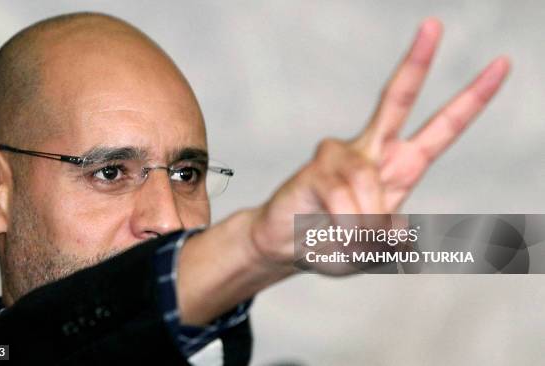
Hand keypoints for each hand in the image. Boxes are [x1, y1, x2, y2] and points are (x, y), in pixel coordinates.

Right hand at [177, 18, 509, 324]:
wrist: (287, 246)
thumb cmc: (333, 243)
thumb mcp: (374, 253)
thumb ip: (393, 243)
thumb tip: (400, 230)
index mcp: (400, 168)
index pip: (440, 129)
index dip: (469, 101)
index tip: (499, 65)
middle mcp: (373, 152)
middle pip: (395, 99)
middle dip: (416, 63)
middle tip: (434, 25)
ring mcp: (343, 155)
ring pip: (368, 183)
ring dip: (361, 224)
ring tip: (348, 238)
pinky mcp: (318, 167)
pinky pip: (343, 195)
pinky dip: (344, 222)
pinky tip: (329, 226)